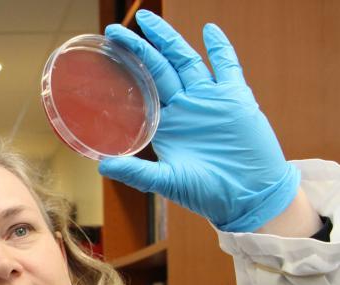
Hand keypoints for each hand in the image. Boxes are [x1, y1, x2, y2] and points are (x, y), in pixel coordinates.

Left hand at [98, 10, 299, 232]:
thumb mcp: (168, 181)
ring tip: (149, 20)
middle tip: (118, 29)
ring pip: (187, 61)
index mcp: (166, 124)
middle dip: (140, 47)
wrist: (248, 197)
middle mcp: (185, 107)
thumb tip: (103, 167)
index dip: (127, 71)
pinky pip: (228, 67)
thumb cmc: (208, 193)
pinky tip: (210, 31)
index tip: (108, 55)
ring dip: (169, 40)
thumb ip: (137, 173)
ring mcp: (210, 100)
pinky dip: (220, 48)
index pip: (143, 88)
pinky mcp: (236, 99)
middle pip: (160, 68)